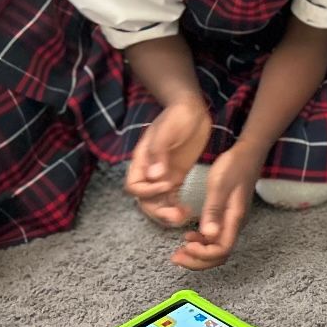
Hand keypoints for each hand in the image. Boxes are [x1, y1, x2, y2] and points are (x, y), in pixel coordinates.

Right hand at [127, 98, 211, 226]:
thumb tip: (154, 175)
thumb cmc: (176, 116)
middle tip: (175, 215)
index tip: (167, 186)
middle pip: (145, 199)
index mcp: (141, 160)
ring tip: (182, 217)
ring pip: (158, 202)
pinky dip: (177, 206)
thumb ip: (159, 153)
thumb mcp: (166, 131)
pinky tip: (187, 211)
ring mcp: (163, 175)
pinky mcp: (177, 176)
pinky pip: (172, 197)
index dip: (147, 191)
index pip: (134, 185)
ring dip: (167, 212)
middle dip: (157, 210)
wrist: (192, 110)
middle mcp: (149, 171)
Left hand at [171, 141, 261, 269]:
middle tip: (176, 257)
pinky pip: (217, 238)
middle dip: (198, 261)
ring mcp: (233, 221)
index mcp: (234, 218)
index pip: (221, 250)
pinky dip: (202, 243)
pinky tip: (189, 237)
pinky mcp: (228, 216)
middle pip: (220, 255)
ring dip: (198, 254)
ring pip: (217, 248)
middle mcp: (235, 224)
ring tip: (179, 251)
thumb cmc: (234, 166)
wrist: (248, 153)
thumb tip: (207, 236)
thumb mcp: (219, 186)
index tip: (184, 247)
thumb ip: (213, 211)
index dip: (202, 255)